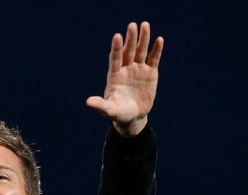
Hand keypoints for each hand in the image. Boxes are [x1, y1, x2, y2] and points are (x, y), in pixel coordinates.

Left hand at [86, 21, 163, 135]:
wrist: (132, 116)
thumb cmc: (118, 113)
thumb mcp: (109, 110)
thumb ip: (100, 105)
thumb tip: (88, 102)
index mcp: (115, 75)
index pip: (115, 59)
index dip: (116, 48)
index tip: (117, 36)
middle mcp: (126, 69)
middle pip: (128, 51)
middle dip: (130, 39)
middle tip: (132, 25)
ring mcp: (138, 69)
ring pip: (141, 51)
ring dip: (143, 39)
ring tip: (144, 24)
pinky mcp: (150, 73)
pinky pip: (153, 59)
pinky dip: (157, 50)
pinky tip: (159, 39)